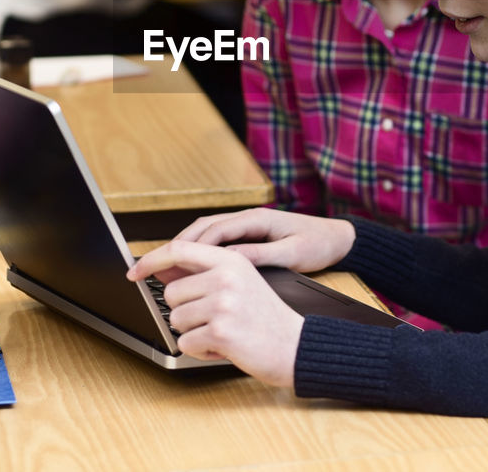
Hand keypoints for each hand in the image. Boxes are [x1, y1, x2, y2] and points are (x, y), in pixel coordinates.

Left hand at [127, 240, 302, 385]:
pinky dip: (200, 350)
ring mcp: (224, 304)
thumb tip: (159, 267)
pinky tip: (225, 346)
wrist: (294, 345)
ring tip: (222, 331)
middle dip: (185, 311)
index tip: (134, 272)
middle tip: (214, 318)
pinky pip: (186, 343)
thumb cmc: (263, 316)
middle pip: (171, 293)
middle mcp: (227, 277)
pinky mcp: (221, 332)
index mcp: (230, 260)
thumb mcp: (237, 283)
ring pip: (176, 319)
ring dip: (193, 332)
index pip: (178, 249)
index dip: (150, 260)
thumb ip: (199, 273)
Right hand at [174, 207, 355, 272]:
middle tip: (148, 267)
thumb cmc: (319, 244)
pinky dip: (197, 254)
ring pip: (204, 234)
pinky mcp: (249, 235)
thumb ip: (260, 255)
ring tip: (161, 270)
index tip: (162, 263)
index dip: (183, 249)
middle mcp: (247, 218)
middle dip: (172, 248)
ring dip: (182, 250)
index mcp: (255, 219)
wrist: (339, 238)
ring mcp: (247, 225)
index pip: (210, 232)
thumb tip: (227, 260)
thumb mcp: (292, 254)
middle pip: (199, 229)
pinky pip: (215, 242)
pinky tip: (188, 271)